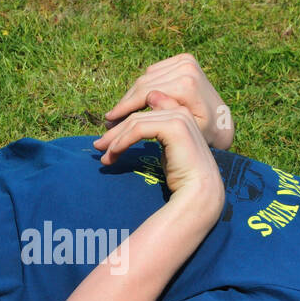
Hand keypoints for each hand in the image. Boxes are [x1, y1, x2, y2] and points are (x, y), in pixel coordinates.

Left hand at [92, 93, 223, 212]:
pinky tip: (113, 155)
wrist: (201, 192)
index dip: (123, 119)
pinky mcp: (174, 127)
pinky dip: (122, 142)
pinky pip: (138, 129)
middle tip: (98, 146)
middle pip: (137, 115)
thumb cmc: (183, 175)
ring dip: (114, 139)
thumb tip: (132, 122)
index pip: (144, 109)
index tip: (108, 137)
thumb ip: (154, 131)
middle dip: (114, 131)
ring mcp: (179, 116)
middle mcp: (180, 110)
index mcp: (179, 112)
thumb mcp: (166, 149)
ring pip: (135, 122)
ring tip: (104, 156)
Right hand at [102, 52, 233, 150]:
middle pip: (143, 84)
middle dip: (124, 104)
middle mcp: (186, 66)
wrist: (223, 123)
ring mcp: (185, 61)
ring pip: (145, 78)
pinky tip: (132, 105)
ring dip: (130, 97)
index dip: (125, 109)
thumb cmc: (207, 134)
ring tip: (117, 116)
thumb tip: (150, 98)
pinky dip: (141, 89)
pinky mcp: (183, 60)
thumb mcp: (190, 130)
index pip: (145, 94)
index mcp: (187, 82)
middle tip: (108, 123)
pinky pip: (152, 73)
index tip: (110, 124)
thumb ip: (170, 115)